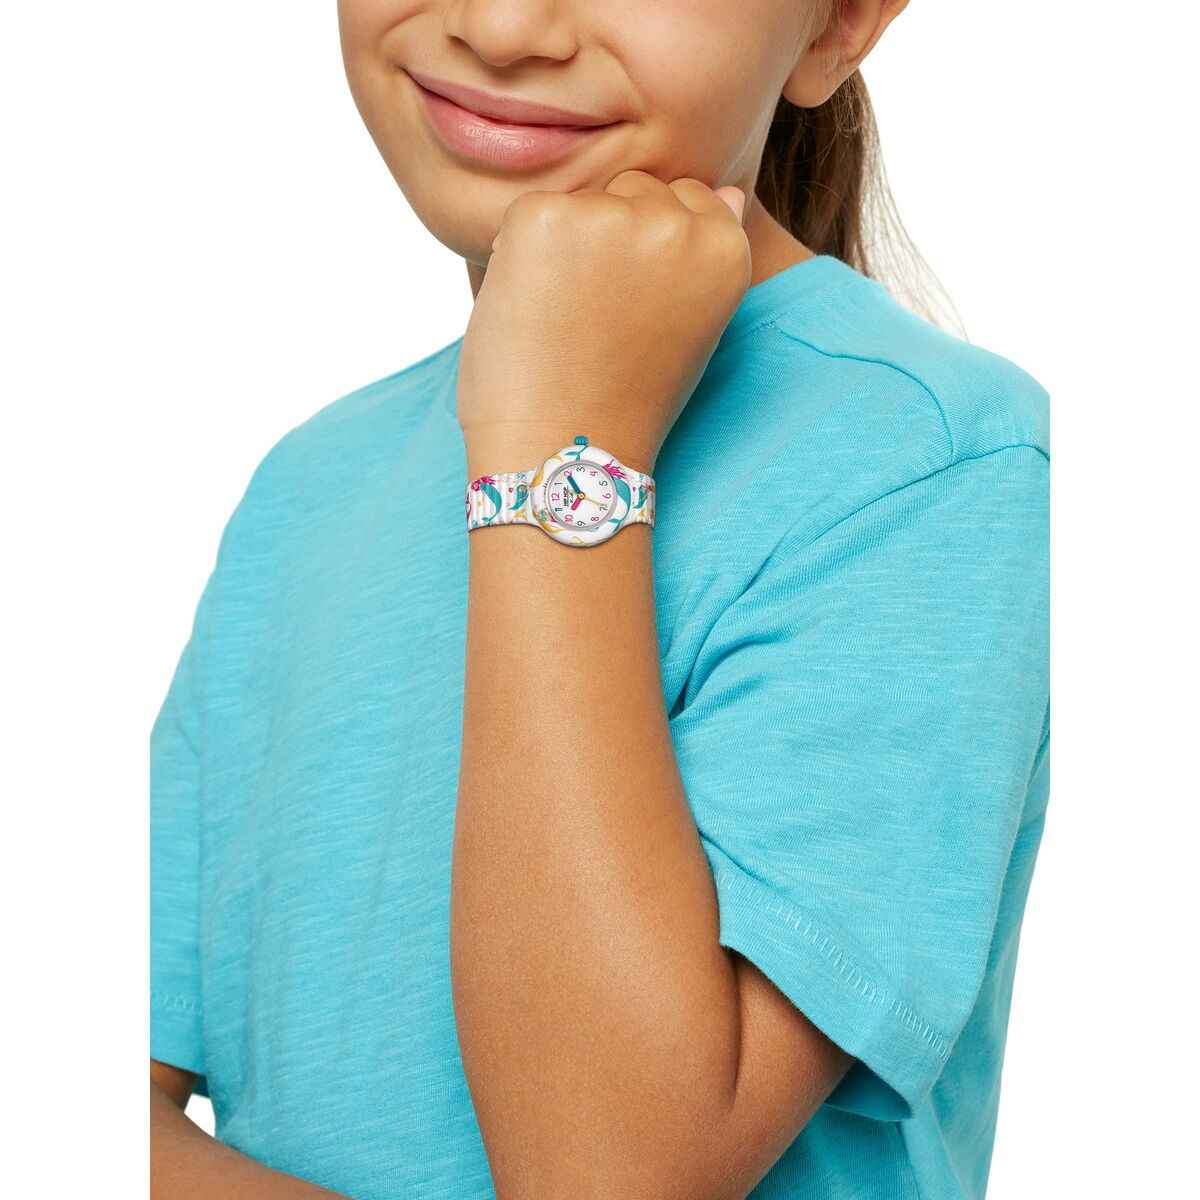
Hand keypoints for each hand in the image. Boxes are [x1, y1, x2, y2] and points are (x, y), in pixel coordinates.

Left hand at [456, 170, 750, 471]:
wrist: (563, 452)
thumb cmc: (622, 401)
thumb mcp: (690, 326)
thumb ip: (704, 256)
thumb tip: (727, 191)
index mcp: (724, 248)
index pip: (689, 197)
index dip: (651, 253)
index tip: (635, 307)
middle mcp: (676, 223)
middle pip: (635, 190)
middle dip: (611, 237)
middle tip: (595, 318)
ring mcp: (610, 216)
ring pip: (582, 201)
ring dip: (565, 244)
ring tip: (563, 319)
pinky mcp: (545, 218)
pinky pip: (529, 214)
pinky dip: (518, 254)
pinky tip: (531, 311)